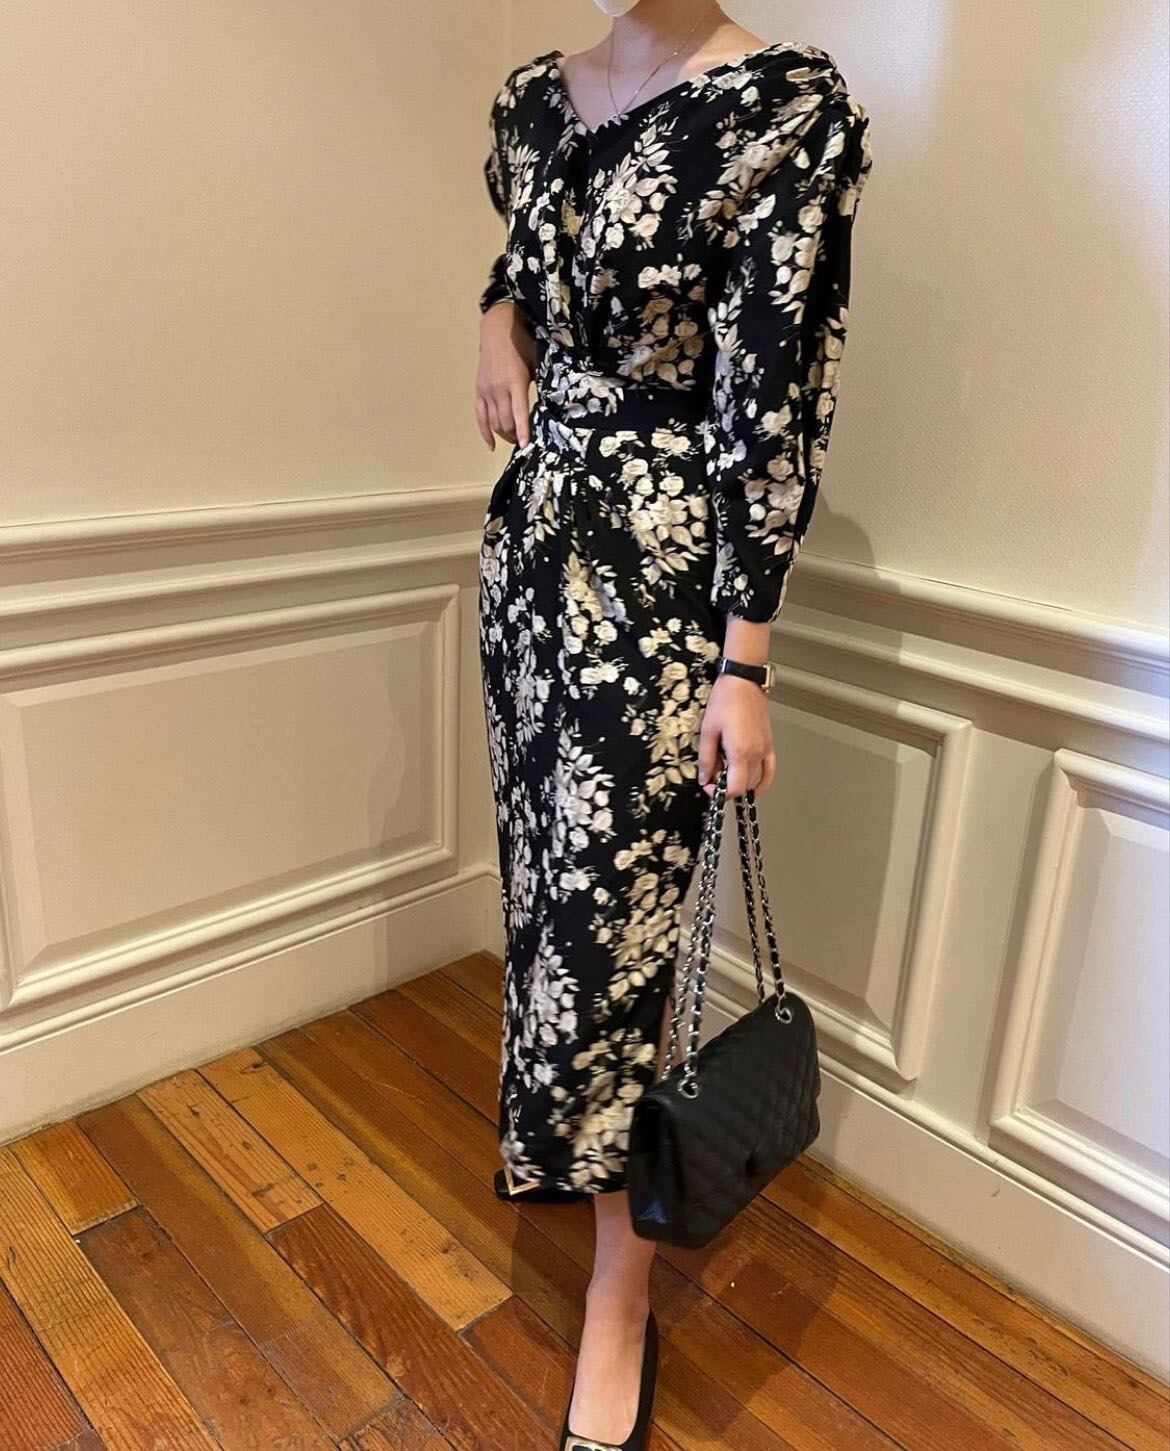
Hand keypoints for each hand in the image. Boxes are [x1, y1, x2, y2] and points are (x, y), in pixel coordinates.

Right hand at [475, 300, 535, 448]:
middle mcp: (499, 388)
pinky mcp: (479, 390)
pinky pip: (480, 416)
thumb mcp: (536, 360)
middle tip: (525, 441)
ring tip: (515, 439)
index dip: (523, 431)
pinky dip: (485, 432)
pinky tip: (492, 444)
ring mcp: (487, 390)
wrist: (497, 328)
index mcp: (515, 381)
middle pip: (505, 422)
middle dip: (515, 436)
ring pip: (493, 422)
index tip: (526, 445)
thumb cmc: (520, 343)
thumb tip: (556, 399)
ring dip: (504, 434)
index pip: (518, 413)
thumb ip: (543, 381)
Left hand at [697, 674, 775, 798]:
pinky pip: (770, 770)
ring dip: (740, 781)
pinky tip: (755, 786)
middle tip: (712, 776)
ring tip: (726, 771)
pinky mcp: (769, 744)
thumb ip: (706, 758)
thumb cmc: (726, 700)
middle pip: (744, 786)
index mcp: (740, 752)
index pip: (734, 789)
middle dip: (726, 786)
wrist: (744, 682)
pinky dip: (763, 782)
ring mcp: (765, 749)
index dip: (719, 793)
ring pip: (755, 779)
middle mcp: (756, 754)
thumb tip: (704, 777)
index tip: (708, 786)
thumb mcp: (708, 730)